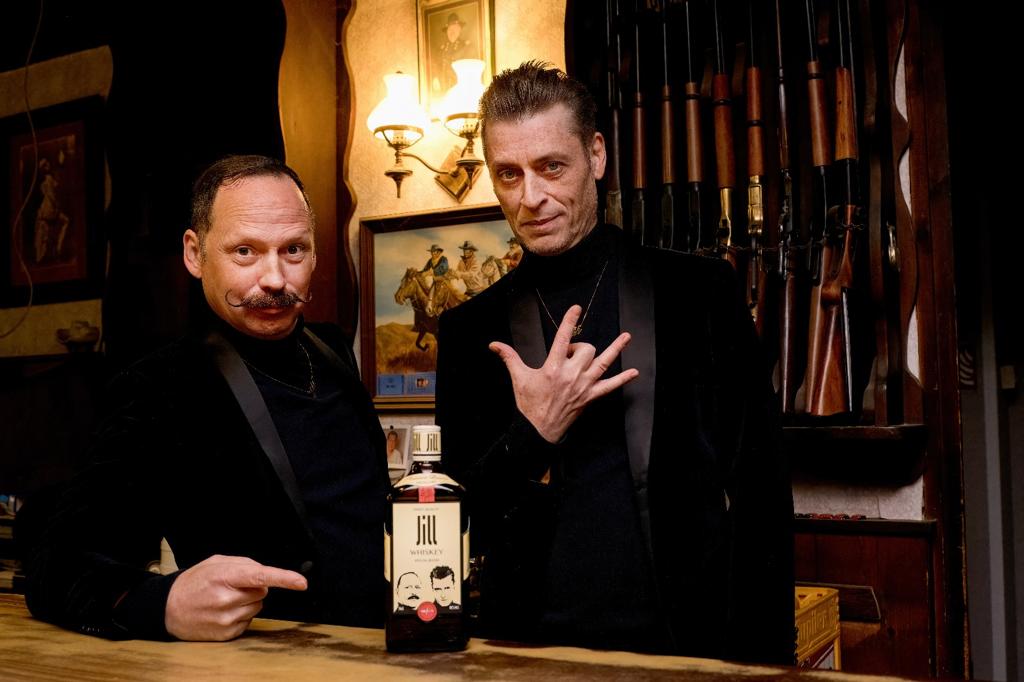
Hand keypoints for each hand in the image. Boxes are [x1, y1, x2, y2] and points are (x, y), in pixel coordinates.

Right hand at [164, 555, 306, 640]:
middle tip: (231, 586)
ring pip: (258, 607)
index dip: (284, 579)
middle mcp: (226, 599)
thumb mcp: (217, 562)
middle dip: (253, 587)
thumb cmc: (195, 582)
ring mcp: (226, 619)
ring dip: (247, 602)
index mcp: (224, 577)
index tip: (302, 583)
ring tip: (224, 599)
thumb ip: (244, 564)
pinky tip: (222, 612)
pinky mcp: (226, 634)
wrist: (168, 608)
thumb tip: (265, 575)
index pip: (260, 576)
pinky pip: (249, 621)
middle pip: (263, 591)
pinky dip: (241, 615)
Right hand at [489, 305, 638, 442]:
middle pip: (585, 349)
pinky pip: (610, 386)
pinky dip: (622, 379)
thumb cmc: (529, 404)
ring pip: (603, 362)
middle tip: (569, 355)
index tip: (576, 308)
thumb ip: (509, 357)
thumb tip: (494, 344)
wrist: (538, 430)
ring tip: (626, 337)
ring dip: (616, 348)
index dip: (569, 321)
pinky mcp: (590, 397)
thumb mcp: (518, 378)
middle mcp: (571, 374)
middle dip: (579, 346)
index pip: (563, 338)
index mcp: (553, 367)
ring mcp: (583, 385)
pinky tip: (633, 372)